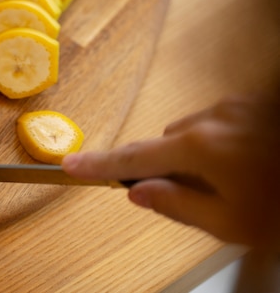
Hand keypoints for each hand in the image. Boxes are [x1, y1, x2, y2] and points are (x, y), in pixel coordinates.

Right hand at [62, 94, 279, 249]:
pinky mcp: (255, 103)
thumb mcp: (231, 221)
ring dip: (200, 155)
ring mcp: (237, 106)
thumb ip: (176, 204)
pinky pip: (220, 122)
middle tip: (198, 195)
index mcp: (201, 148)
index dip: (98, 164)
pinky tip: (252, 163)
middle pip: (166, 141)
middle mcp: (213, 118)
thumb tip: (138, 192)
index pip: (133, 157)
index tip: (70, 165)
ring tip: (238, 180)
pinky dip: (222, 143)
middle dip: (169, 165)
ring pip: (194, 132)